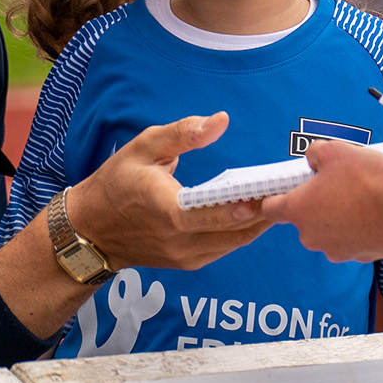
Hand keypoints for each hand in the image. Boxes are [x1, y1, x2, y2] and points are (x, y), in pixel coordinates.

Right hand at [69, 112, 268, 270]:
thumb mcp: (144, 147)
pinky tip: (256, 210)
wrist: (90, 230)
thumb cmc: (116, 182)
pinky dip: (242, 230)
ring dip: (259, 221)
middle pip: (237, 230)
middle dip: (266, 209)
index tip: (277, 186)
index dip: (251, 203)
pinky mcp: (188, 263)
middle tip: (291, 187)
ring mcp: (185, 256)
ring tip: (282, 196)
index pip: (219, 213)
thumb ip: (184, 134)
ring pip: (236, 242)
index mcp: (169, 211)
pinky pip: (225, 247)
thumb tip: (221, 120)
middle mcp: (180, 240)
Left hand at [260, 138, 382, 261]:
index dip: (278, 196)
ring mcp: (336, 250)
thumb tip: (313, 158)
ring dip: (339, 215)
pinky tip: (375, 212)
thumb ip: (316, 154)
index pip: (271, 208)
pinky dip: (359, 228)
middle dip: (317, 202)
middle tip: (337, 183)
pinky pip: (352, 239)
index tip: (290, 188)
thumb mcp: (336, 150)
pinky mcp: (359, 257)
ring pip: (330, 230)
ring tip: (361, 196)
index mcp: (299, 210)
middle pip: (305, 218)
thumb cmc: (370, 180)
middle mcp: (312, 236)